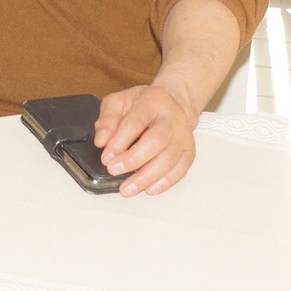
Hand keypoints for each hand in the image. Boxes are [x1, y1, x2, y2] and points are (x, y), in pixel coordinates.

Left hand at [95, 82, 196, 196]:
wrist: (173, 103)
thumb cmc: (144, 104)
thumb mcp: (119, 101)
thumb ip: (107, 119)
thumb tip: (101, 141)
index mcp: (152, 102)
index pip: (135, 122)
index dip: (119, 142)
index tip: (106, 157)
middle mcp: (172, 118)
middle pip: (155, 141)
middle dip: (132, 160)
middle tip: (114, 170)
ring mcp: (183, 136)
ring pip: (168, 159)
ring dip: (146, 177)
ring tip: (128, 188)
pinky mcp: (189, 151)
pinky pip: (180, 169)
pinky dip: (165, 182)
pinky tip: (149, 189)